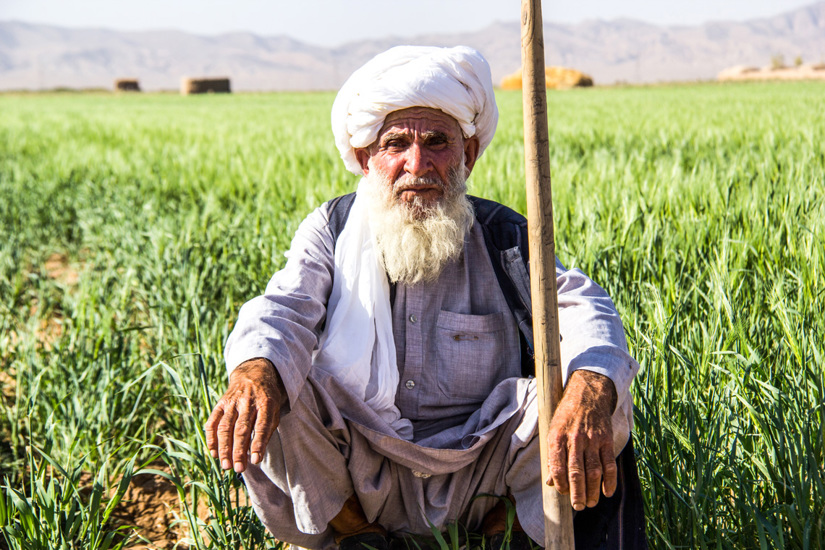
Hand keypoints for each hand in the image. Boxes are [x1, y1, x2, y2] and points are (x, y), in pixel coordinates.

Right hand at [205, 358, 285, 472]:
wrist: (254, 375)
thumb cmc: (267, 400)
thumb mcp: (275, 411)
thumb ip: (267, 431)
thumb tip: (256, 456)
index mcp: (265, 403)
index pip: (261, 426)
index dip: (258, 444)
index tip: (255, 461)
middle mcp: (247, 402)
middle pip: (241, 429)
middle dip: (238, 451)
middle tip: (238, 469)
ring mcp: (232, 402)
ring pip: (225, 427)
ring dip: (224, 448)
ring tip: (226, 465)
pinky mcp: (221, 403)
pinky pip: (213, 421)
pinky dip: (211, 438)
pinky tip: (214, 453)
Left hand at [546, 369, 616, 510]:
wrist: (587, 394)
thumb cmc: (566, 416)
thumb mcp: (553, 431)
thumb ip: (552, 457)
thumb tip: (551, 482)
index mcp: (557, 437)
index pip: (557, 465)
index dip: (560, 483)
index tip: (562, 493)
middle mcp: (574, 439)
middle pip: (576, 472)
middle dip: (577, 493)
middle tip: (578, 506)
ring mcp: (592, 440)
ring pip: (594, 471)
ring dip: (593, 491)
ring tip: (591, 503)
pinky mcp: (606, 440)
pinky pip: (609, 464)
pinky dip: (610, 481)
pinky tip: (608, 492)